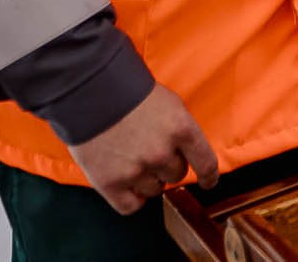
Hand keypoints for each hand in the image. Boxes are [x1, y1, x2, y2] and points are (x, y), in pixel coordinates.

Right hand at [68, 83, 217, 214]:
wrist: (89, 91)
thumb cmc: (129, 91)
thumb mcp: (169, 103)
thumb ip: (180, 130)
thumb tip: (187, 152)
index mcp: (182, 129)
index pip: (206, 163)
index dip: (208, 177)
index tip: (208, 182)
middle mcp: (162, 153)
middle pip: (176, 174)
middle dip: (167, 165)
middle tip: (149, 149)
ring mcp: (136, 169)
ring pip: (154, 189)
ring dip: (147, 179)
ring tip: (131, 159)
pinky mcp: (111, 182)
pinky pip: (130, 206)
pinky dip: (131, 198)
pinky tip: (126, 185)